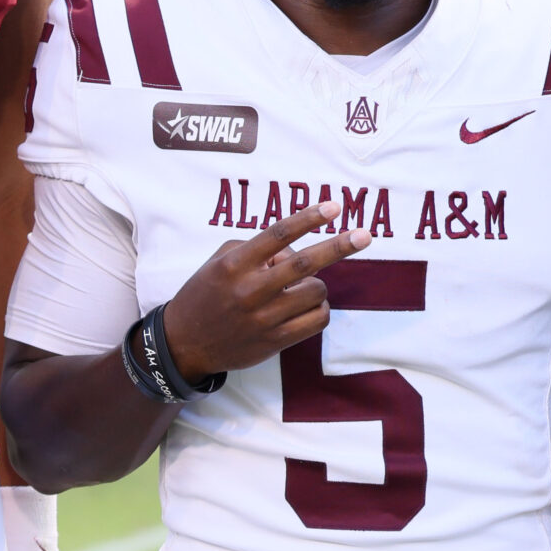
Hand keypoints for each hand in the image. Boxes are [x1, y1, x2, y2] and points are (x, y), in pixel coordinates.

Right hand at [160, 203, 368, 379]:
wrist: (185, 343)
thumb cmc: (207, 293)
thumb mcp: (222, 262)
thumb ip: (258, 250)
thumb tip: (297, 251)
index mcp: (235, 264)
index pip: (278, 234)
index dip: (309, 218)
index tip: (334, 206)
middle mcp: (250, 290)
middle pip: (305, 264)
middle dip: (340, 246)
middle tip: (365, 235)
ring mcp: (264, 318)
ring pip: (316, 292)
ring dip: (317, 285)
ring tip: (300, 288)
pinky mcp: (275, 341)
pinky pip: (318, 320)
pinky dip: (320, 309)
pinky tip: (307, 307)